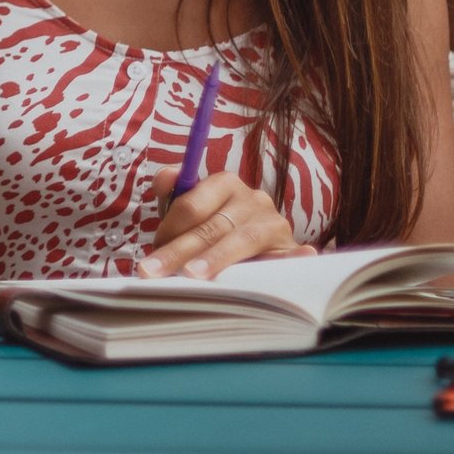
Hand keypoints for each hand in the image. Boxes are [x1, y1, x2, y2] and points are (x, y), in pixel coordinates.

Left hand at [139, 172, 313, 278]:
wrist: (261, 248)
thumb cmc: (216, 230)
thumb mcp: (193, 211)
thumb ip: (173, 194)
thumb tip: (163, 177)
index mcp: (225, 183)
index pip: (191, 205)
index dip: (169, 230)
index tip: (152, 255)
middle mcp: (252, 198)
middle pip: (211, 227)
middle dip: (178, 252)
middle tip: (153, 273)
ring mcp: (273, 223)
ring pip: (241, 240)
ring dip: (215, 259)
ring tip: (192, 275)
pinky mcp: (289, 248)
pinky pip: (289, 255)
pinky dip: (295, 257)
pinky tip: (301, 256)